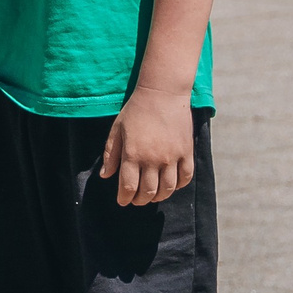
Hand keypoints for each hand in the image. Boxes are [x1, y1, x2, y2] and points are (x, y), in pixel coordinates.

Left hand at [100, 85, 193, 206]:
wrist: (162, 93)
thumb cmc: (136, 110)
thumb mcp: (117, 130)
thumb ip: (111, 154)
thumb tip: (106, 176)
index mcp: (133, 154)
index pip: (128, 187)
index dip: (124, 198)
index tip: (123, 200)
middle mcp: (153, 159)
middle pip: (147, 192)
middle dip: (140, 200)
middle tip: (137, 199)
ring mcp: (172, 157)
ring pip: (167, 189)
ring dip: (159, 197)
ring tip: (153, 195)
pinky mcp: (186, 152)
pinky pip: (185, 177)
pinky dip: (179, 185)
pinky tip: (171, 184)